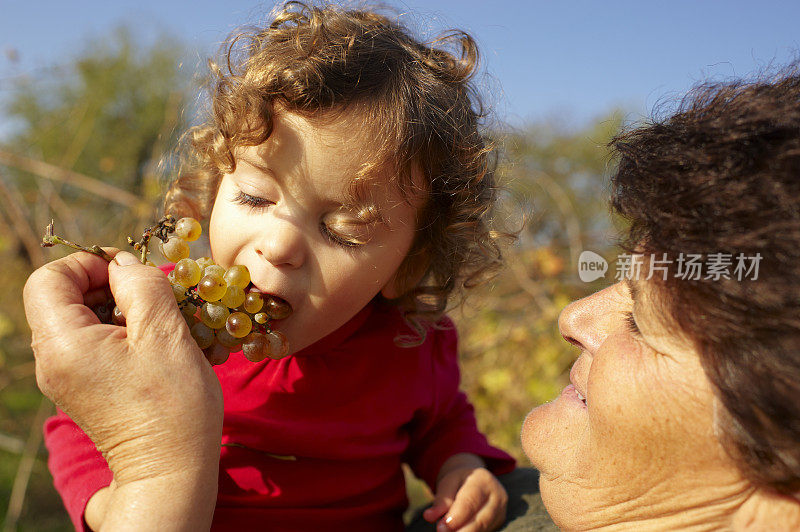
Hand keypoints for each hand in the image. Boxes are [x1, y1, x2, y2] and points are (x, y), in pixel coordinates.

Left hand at [23, 250, 222, 485]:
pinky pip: (88, 343)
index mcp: (63, 344)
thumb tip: (124, 264)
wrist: (171, 471)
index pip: (48, 279)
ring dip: (117, 309)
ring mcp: (63, 378)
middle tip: (150, 299)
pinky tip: (151, 346)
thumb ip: (142, 285)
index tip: (129, 273)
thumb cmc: (174, 405)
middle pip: (60, 298)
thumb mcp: (165, 334)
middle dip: (106, 286)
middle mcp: (51, 361)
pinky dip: (118, 332)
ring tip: (156, 325)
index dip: (87, 264)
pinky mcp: (80, 389)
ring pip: (77, 319)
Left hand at [423, 454, 507, 531]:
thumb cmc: (460, 481)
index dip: (455, 517)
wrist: (477, 480)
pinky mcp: (499, 522)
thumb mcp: (448, 483)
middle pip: (480, 520)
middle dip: (460, 531)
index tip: (441, 527)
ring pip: (483, 529)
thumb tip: (429, 516)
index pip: (470, 502)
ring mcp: (501, 511)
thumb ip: (441, 500)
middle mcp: (497, 496)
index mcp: (483, 480)